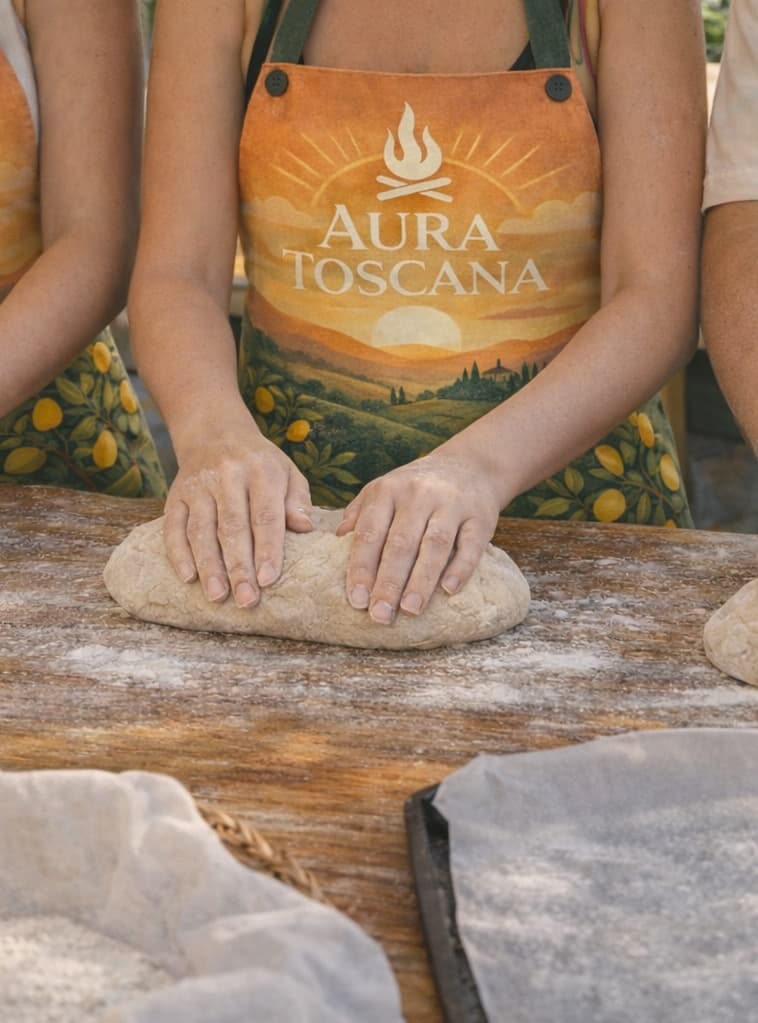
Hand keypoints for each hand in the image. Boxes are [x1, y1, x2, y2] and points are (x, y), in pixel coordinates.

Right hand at [163, 415, 311, 606]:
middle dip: (239, 567)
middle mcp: (227, 476)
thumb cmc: (260, 463)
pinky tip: (188, 577)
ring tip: (218, 596)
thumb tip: (305, 527)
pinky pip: (174, 527)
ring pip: (202, 530)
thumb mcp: (287, 472)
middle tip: (247, 600)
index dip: (267, 549)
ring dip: (209, 566)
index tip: (269, 579)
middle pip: (232, 527)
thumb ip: (298, 500)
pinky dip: (178, 553)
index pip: (265, 515)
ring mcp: (197, 486)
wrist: (215, 431)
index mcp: (261, 470)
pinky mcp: (175, 495)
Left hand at [336, 451, 500, 624]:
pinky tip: (449, 590)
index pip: (370, 533)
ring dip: (421, 580)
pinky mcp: (480, 516)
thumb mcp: (384, 489)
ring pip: (434, 545)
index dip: (361, 568)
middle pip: (400, 543)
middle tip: (380, 615)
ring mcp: (451, 504)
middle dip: (388, 582)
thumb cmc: (417, 487)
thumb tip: (337, 540)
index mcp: (388, 491)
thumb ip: (359, 513)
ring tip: (410, 609)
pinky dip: (460, 568)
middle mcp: (418, 495)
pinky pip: (471, 544)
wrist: (470, 465)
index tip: (356, 600)